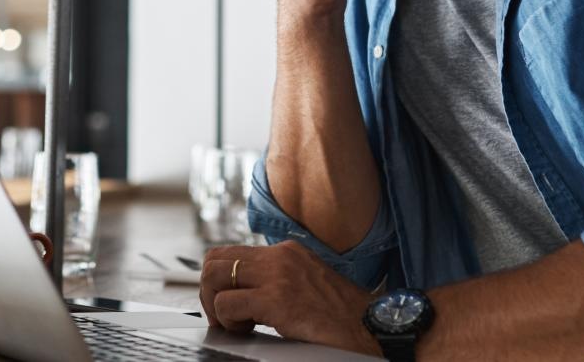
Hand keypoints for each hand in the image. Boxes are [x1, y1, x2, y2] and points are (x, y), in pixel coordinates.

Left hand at [198, 241, 379, 355]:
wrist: (374, 327)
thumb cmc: (345, 315)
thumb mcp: (308, 285)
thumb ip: (279, 280)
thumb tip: (245, 292)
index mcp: (287, 251)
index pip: (230, 252)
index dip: (219, 280)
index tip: (226, 303)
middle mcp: (280, 257)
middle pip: (215, 260)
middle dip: (209, 291)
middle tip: (224, 317)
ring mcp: (278, 276)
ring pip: (214, 277)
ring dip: (216, 306)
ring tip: (237, 325)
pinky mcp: (277, 300)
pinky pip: (228, 304)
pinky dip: (228, 322)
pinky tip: (248, 331)